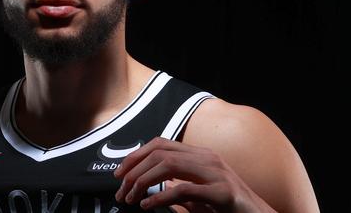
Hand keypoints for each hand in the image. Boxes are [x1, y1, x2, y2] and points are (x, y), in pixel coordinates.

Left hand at [113, 137, 275, 212]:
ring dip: (143, 182)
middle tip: (121, 191)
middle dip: (134, 170)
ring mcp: (217, 173)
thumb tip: (156, 186)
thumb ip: (180, 187)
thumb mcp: (200, 196)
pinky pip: (184, 190)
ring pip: (168, 165)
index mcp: (201, 156)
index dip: (136, 155)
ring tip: (131, 198)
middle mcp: (208, 159)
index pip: (161, 144)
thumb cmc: (230, 210)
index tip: (120, 173)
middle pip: (160, 152)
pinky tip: (148, 205)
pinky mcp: (223, 193)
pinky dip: (160, 197)